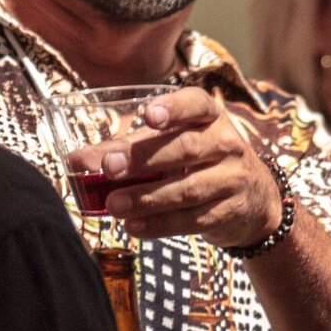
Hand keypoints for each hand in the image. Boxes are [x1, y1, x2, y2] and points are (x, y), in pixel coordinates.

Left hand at [71, 87, 281, 248]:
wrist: (254, 199)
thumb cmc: (200, 162)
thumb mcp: (173, 146)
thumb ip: (127, 150)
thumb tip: (77, 161)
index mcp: (209, 116)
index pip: (195, 104)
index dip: (173, 108)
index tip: (149, 115)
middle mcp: (226, 142)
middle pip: (185, 148)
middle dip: (144, 159)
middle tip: (109, 168)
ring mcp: (232, 177)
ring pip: (188, 188)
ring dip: (147, 197)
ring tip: (114, 205)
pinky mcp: (229, 211)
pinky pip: (193, 219)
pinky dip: (160, 224)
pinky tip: (134, 226)